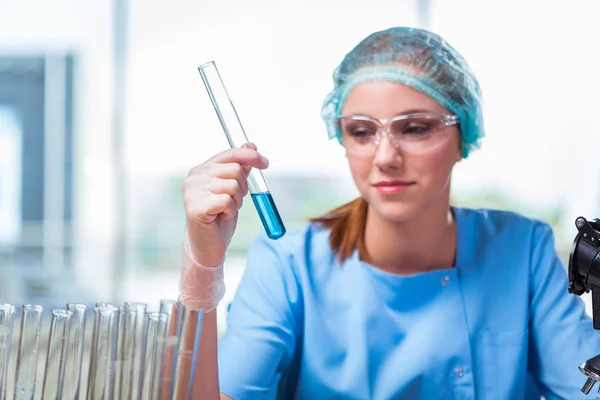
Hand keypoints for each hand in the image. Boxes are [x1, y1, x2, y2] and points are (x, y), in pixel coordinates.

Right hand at [182, 143, 268, 266]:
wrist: (208, 246)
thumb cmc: (220, 217)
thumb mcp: (233, 189)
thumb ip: (240, 168)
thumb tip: (250, 145)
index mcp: (201, 170)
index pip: (229, 154)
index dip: (250, 156)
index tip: (266, 163)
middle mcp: (194, 178)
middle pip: (235, 169)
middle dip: (244, 188)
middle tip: (235, 202)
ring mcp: (192, 192)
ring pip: (233, 185)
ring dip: (237, 201)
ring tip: (225, 211)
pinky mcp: (195, 207)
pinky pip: (227, 201)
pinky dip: (230, 211)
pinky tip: (220, 218)